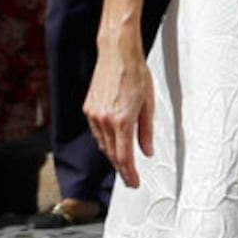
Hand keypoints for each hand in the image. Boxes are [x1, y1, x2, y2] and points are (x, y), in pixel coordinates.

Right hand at [85, 34, 152, 188]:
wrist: (117, 54)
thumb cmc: (136, 74)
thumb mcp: (148, 104)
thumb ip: (146, 131)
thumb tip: (147, 151)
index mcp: (122, 120)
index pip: (124, 157)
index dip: (129, 174)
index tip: (134, 183)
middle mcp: (104, 120)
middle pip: (112, 154)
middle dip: (121, 168)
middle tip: (130, 178)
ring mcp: (94, 114)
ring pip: (103, 144)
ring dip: (113, 155)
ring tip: (123, 164)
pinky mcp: (88, 108)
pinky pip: (96, 132)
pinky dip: (105, 141)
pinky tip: (113, 143)